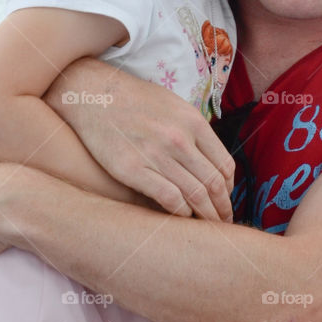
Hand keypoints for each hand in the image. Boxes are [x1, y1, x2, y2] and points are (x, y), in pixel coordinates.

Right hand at [46, 60, 234, 221]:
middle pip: (213, 184)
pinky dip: (181, 213)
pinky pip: (169, 199)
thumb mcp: (174, 106)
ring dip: (205, 216)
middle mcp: (179, 139)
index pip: (224, 165)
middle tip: (223, 223)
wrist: (93, 94)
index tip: (224, 200)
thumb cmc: (135, 100)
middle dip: (222, 209)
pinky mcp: (132, 169)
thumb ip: (194, 132)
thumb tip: (211, 160)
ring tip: (208, 228)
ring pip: (195, 195)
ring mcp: (156, 154)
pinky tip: (182, 218)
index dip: (229, 190)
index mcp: (193, 122)